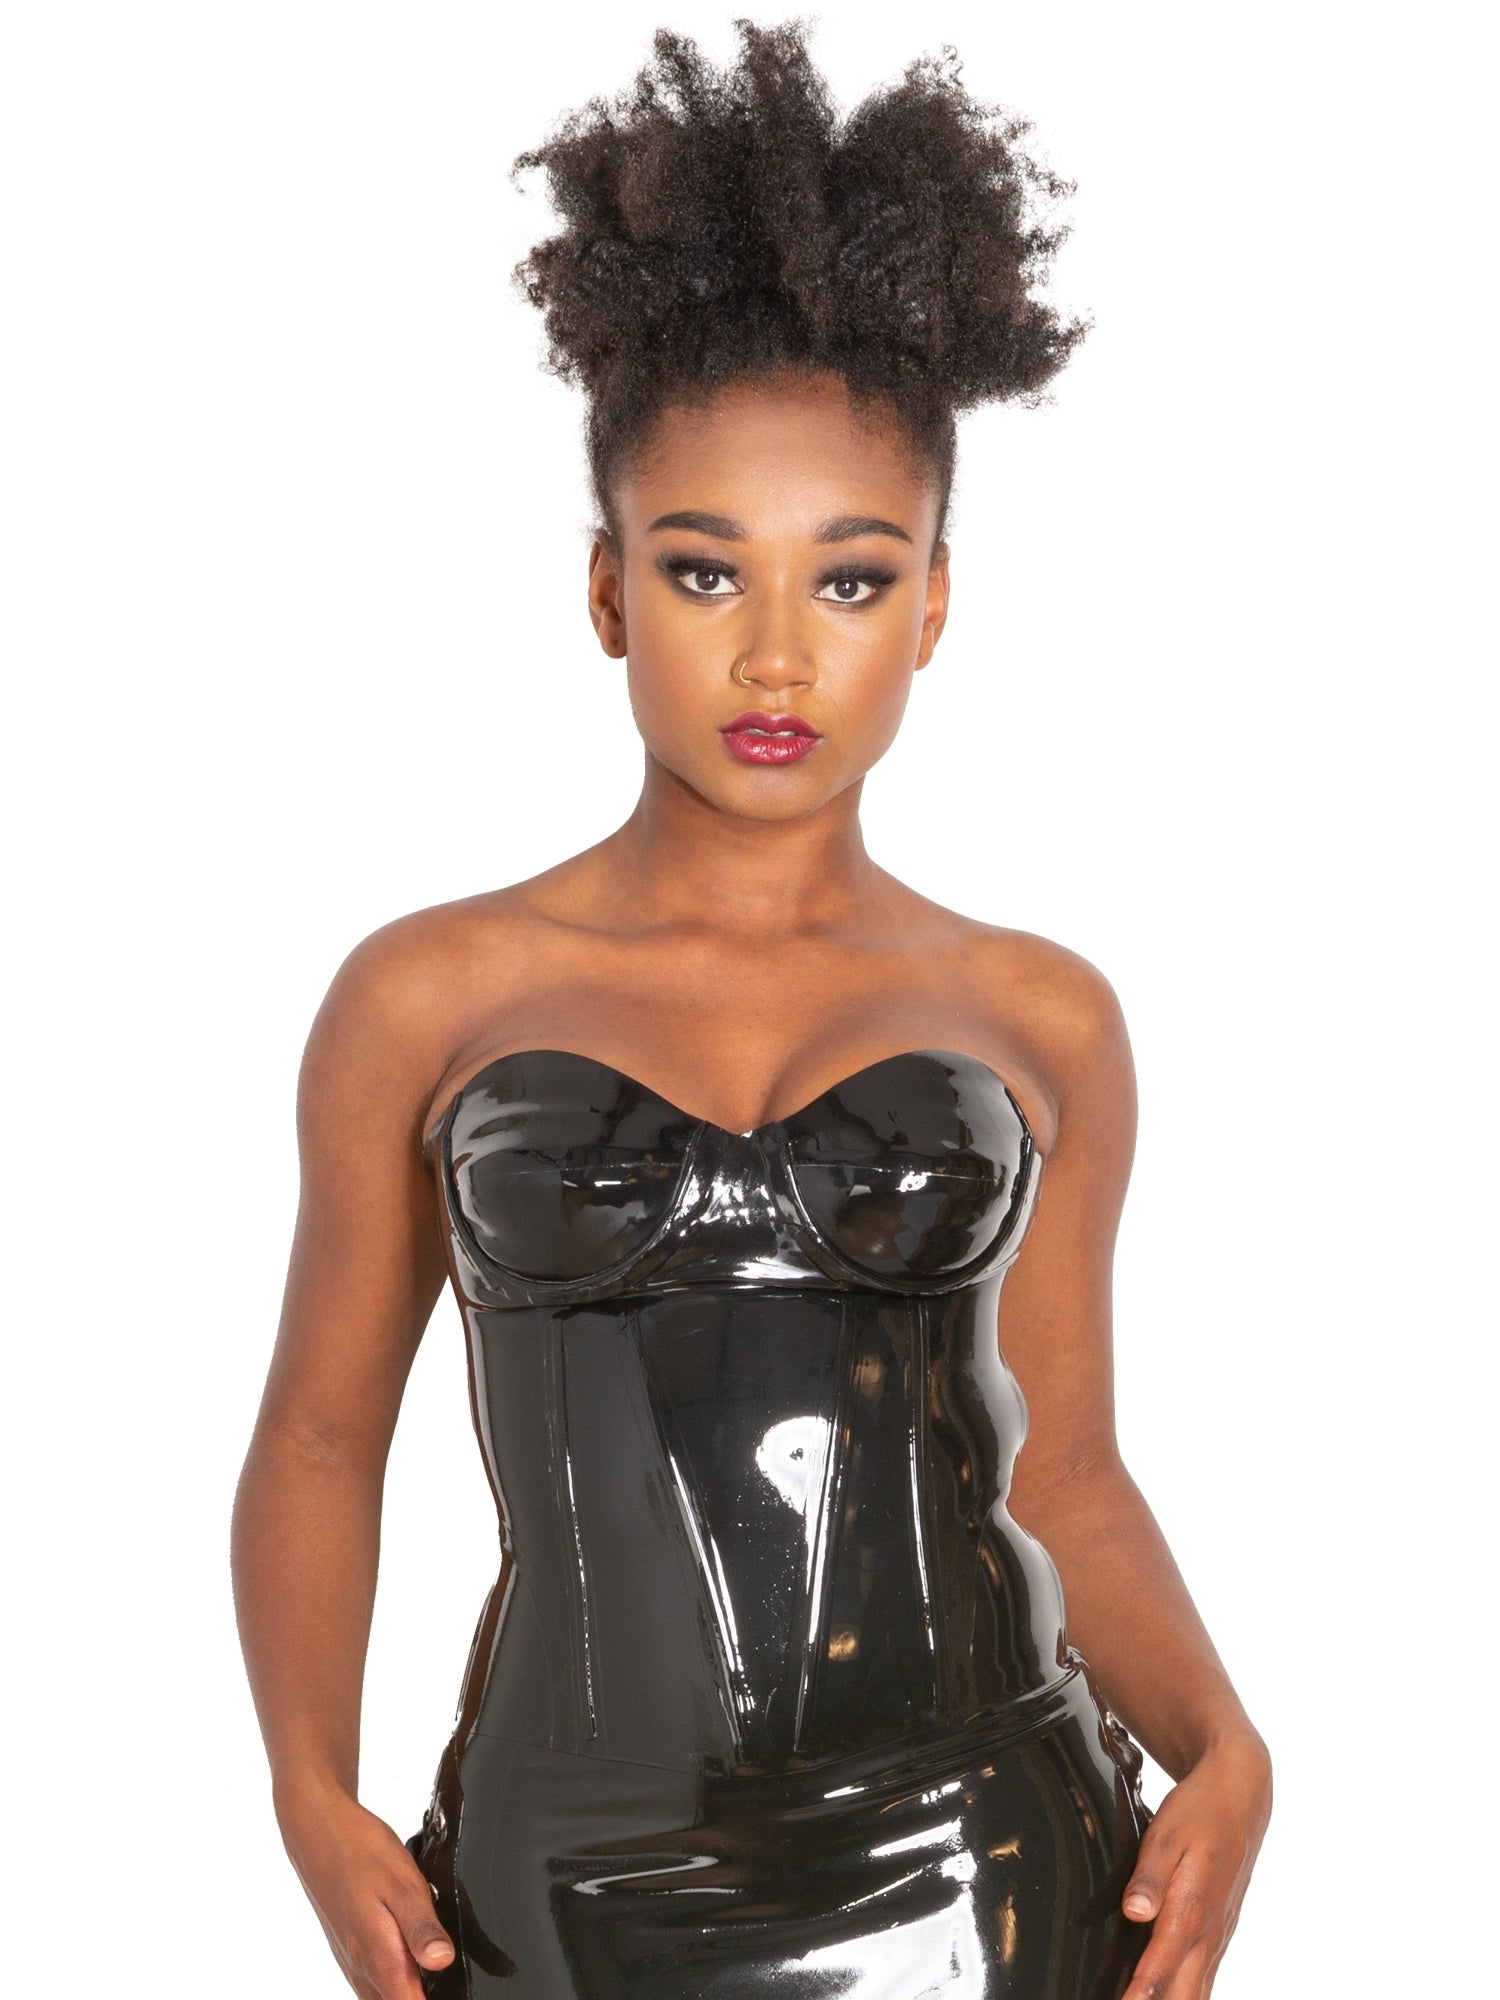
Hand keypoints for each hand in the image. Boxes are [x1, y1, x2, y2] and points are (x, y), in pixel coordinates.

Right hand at [280, 1789, 456, 1998]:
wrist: (318, 1831)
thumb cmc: (360, 1852)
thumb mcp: (403, 1883)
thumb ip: (422, 1928)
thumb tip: (442, 1962)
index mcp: (381, 1959)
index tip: (454, 1986)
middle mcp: (363, 1970)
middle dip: (425, 1993)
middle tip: (447, 1969)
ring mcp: (353, 1963)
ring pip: (385, 1995)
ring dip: (411, 1985)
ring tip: (432, 1957)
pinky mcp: (349, 1952)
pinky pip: (375, 1980)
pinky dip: (396, 1975)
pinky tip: (411, 1949)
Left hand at [1120, 1732, 1271, 1999]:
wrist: (1239, 1796)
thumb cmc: (1199, 1812)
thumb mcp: (1166, 1836)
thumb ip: (1148, 1878)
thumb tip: (1134, 1913)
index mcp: (1192, 1909)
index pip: (1161, 1968)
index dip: (1140, 1994)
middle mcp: (1209, 1931)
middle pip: (1184, 1993)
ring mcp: (1219, 1935)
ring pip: (1199, 1991)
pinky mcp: (1221, 1932)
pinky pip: (1206, 1977)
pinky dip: (1187, 1994)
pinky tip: (1167, 1995)